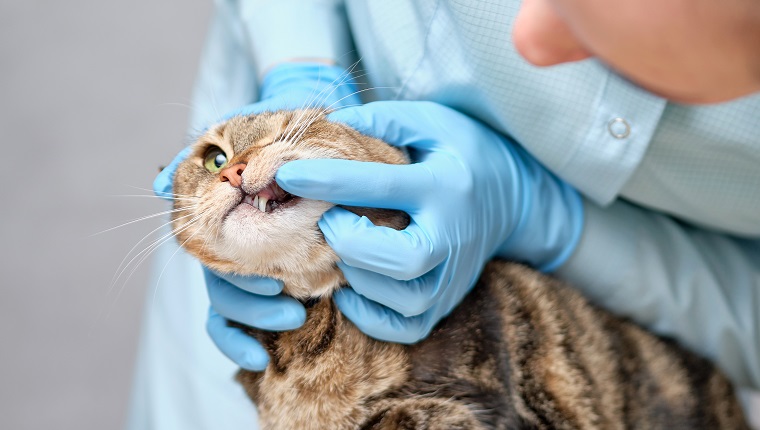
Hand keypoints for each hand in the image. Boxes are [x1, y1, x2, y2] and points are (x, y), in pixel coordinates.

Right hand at [154, 62, 362, 369]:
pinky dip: (245, 340)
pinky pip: (245, 316)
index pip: (211, 258)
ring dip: (258, 321)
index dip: (235, 285)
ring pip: (232, 304)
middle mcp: (231, 245)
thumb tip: (157, 186)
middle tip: (292, 308)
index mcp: (220, 218)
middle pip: (225, 288)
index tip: (271, 288)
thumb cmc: (267, 130)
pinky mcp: (274, 267)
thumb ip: (197, 159)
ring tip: (296, 316)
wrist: (303, 124)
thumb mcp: (238, 137)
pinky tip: (263, 357)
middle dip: (253, 306)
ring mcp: (249, 260)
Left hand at [275, 101, 583, 342]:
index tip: (285, 175)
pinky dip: (371, 316)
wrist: (512, 193)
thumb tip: (322, 128)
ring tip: (341, 249)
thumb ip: (377, 122)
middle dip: (352, 242)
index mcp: (446, 184)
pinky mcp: (448, 299)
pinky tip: (350, 288)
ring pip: (406, 299)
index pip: (383, 186)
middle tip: (328, 221)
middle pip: (405, 258)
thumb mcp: (426, 120)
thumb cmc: (459, 149)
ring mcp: (455, 274)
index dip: (328, 181)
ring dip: (359, 278)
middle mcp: (455, 234)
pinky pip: (408, 327)